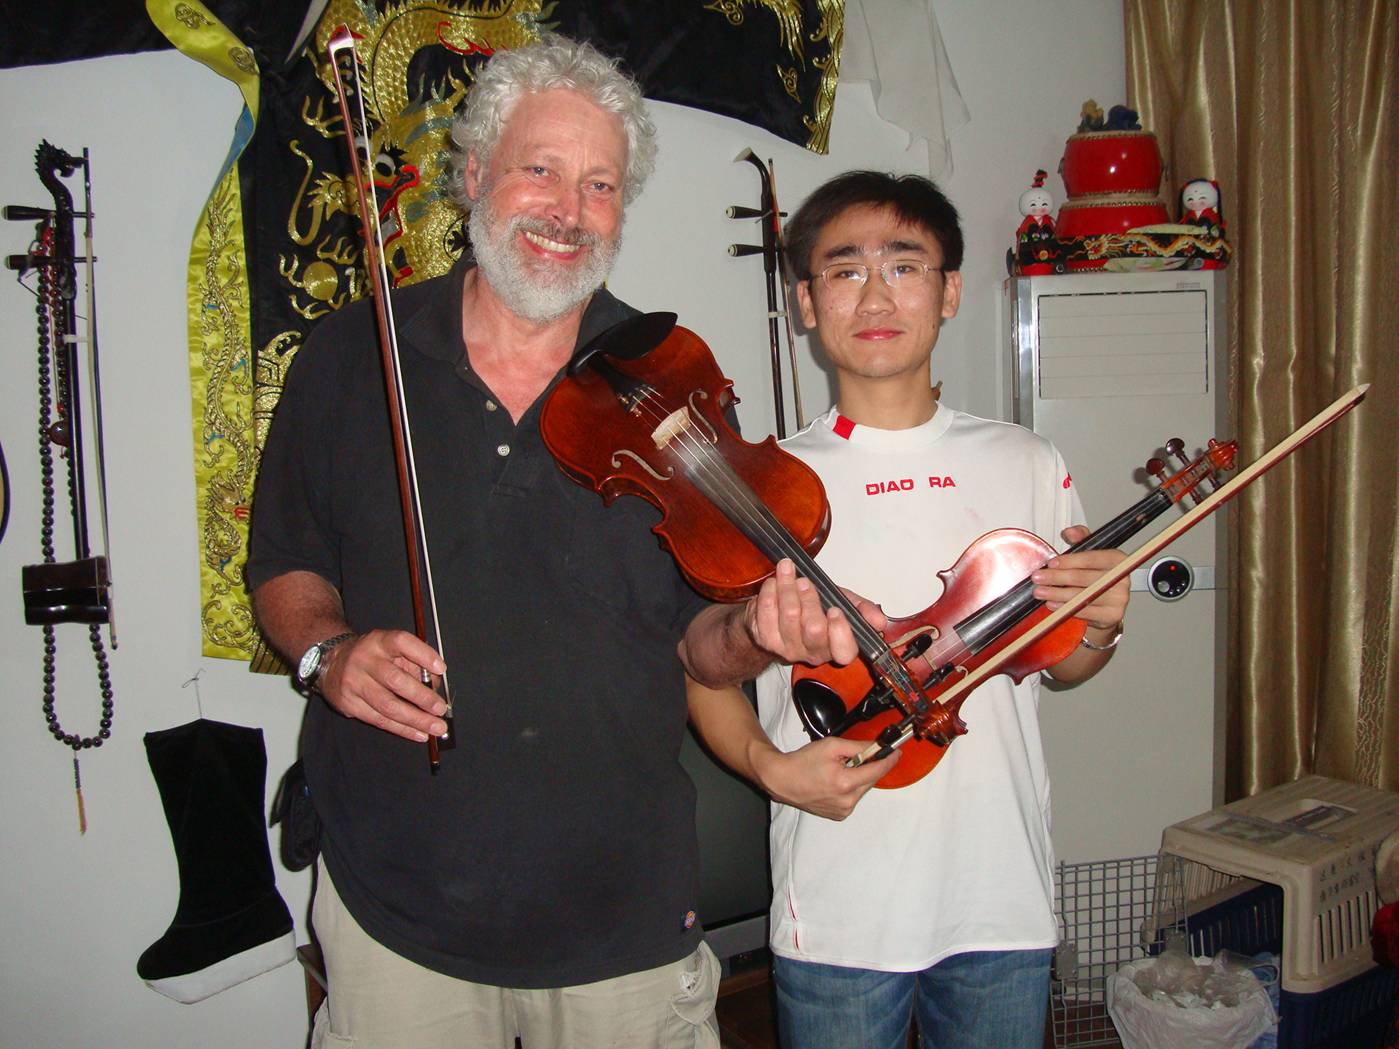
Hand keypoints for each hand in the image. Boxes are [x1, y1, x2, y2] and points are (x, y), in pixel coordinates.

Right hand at [317, 629, 448, 742]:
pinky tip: (419, 733)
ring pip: (388, 706)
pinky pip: (380, 720)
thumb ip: (415, 664)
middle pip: (395, 680)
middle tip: (441, 708)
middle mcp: (365, 660)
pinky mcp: (349, 704)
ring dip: (416, 720)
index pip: (402, 642)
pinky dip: (403, 729)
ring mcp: (354, 683)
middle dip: (422, 697)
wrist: (331, 663)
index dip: (423, 655)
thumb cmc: (372, 657)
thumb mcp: (392, 651)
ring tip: (436, 727)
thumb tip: (436, 687)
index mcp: (379, 641)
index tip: (441, 669)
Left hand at [743, 559, 885, 666]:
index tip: (836, 609)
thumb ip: (862, 610)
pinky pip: (766, 614)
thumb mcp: (843, 604)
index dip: (840, 631)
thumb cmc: (815, 608)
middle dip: (810, 601)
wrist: (777, 613)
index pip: (843, 652)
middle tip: (805, 581)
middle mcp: (812, 653)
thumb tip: (880, 621)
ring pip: (788, 618)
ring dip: (787, 589)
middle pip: (814, 630)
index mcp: (836, 646)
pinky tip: (773, 582)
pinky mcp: (765, 639)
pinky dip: (769, 593)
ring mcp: (787, 648)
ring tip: (787, 570)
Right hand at [753, 735, 898, 820]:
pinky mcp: (839, 815)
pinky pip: (853, 798)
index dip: (889, 760)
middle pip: (871, 780)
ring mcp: (843, 810)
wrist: (782, 780)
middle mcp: (847, 801)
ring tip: (840, 769)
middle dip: (869, 766)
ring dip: (859, 777)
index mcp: (845, 783)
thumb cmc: (802, 762)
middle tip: (859, 755)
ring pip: (862, 789)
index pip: (877, 770)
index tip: (896, 752)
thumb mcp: (832, 746)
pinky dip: (850, 788)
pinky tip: (836, 781)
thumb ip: (857, 746)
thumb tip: (877, 747)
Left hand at [1030, 525, 1129, 631]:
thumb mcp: (1090, 555)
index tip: (1051, 563)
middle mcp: (1122, 578)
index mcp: (1118, 559)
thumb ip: (1081, 540)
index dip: (1069, 561)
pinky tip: (1052, 604)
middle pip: (1083, 577)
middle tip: (1038, 578)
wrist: (1106, 606)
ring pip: (1081, 595)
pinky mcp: (1113, 615)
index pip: (1091, 558)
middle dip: (1056, 577)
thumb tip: (1069, 532)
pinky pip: (1085, 611)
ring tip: (1040, 591)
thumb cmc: (1095, 577)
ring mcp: (1119, 598)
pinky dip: (1065, 608)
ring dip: (1057, 593)